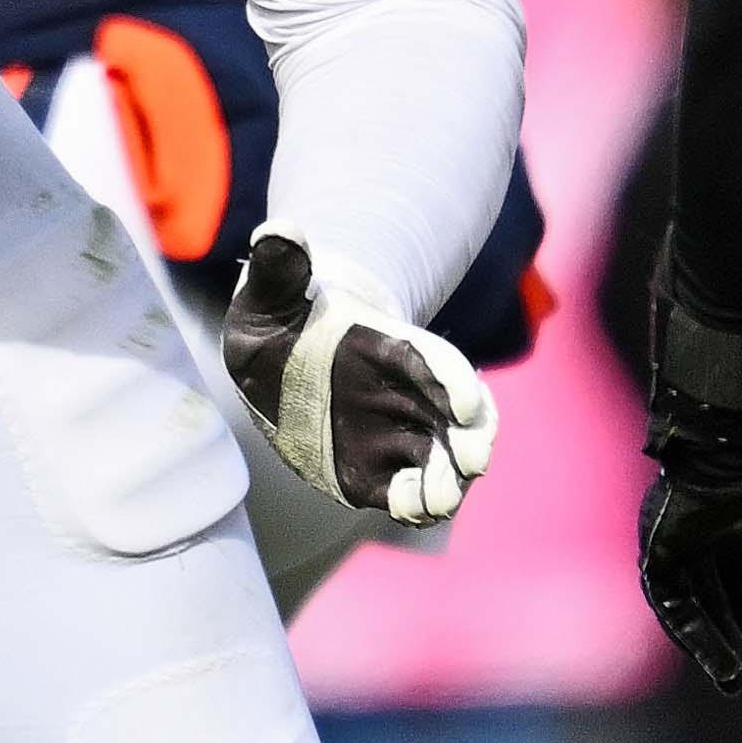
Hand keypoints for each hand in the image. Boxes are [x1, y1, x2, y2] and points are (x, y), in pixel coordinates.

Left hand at [220, 230, 499, 523]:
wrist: (286, 352)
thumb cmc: (281, 318)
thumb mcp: (270, 294)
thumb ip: (280, 269)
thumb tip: (283, 231)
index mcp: (386, 346)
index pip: (430, 361)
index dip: (452, 380)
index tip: (467, 404)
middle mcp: (405, 392)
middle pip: (456, 415)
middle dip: (470, 437)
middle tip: (471, 460)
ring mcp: (398, 431)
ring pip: (443, 455)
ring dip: (451, 477)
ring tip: (442, 498)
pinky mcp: (380, 469)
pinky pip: (410, 487)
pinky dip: (419, 501)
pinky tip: (416, 510)